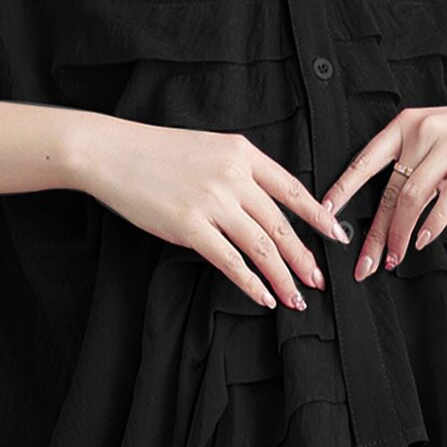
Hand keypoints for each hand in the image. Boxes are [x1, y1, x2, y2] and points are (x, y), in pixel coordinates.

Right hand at [73, 117, 351, 309]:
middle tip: (318, 281)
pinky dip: (251, 283)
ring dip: (283, 277)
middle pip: (281, 224)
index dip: (317, 215)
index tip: (335, 236)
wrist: (111, 152)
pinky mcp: (189, 227)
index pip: (291, 188)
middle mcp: (233, 176)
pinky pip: (231, 261)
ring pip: (262, 247)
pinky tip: (264, 297)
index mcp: (242, 153)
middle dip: (304, 257)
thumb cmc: (156, 153)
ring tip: (297, 298)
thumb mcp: (208, 148)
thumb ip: (238, 171)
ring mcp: (212, 202)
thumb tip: (263, 205)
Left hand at [322, 101, 446, 279]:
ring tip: (394, 258)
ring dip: (401, 234)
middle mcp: (423, 131)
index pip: (365, 161)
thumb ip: (408, 161)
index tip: (324, 215)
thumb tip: (385, 209)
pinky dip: (433, 223)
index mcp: (405, 124)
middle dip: (374, 233)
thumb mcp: (433, 134)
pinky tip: (424, 241)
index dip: (343, 190)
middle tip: (364, 263)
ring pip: (414, 197)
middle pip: (390, 191)